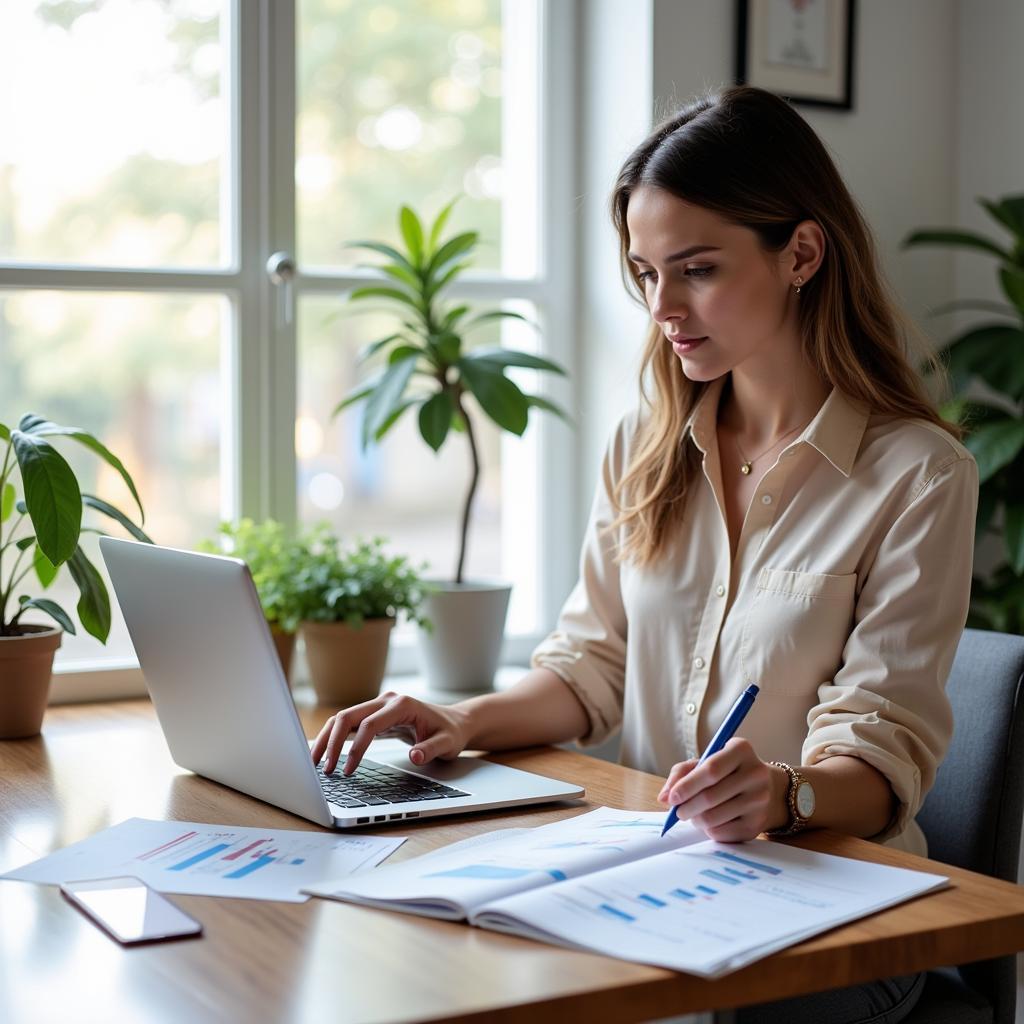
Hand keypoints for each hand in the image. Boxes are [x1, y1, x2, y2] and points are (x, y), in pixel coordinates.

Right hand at [310, 691, 471, 775]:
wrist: (454, 722)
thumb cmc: (450, 732)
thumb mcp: (448, 743)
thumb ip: (432, 749)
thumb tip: (415, 756)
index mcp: (402, 704)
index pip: (370, 725)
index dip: (356, 748)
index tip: (348, 770)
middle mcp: (386, 700)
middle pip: (348, 716)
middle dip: (333, 742)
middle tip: (324, 769)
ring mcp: (378, 706)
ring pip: (344, 718)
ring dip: (328, 738)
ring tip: (316, 763)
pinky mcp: (374, 715)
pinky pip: (349, 724)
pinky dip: (335, 737)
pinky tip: (326, 753)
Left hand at [657, 738, 780, 841]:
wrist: (766, 789)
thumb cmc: (728, 772)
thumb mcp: (706, 761)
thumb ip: (681, 773)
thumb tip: (663, 797)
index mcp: (741, 750)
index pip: (711, 770)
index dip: (688, 786)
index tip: (672, 798)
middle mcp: (756, 774)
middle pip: (710, 797)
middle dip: (686, 807)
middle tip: (677, 812)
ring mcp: (760, 801)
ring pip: (714, 818)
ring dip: (695, 820)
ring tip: (692, 815)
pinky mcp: (757, 824)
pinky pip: (722, 833)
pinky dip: (708, 830)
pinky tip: (709, 822)